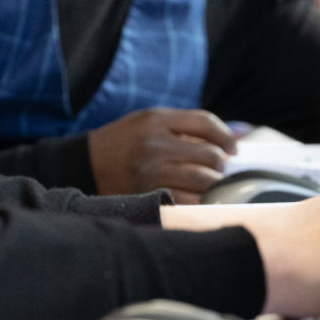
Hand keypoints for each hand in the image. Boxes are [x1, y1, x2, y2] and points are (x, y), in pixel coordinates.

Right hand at [88, 107, 237, 202]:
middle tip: (216, 169)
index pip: (205, 122)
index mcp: (156, 119)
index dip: (226, 136)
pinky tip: (196, 196)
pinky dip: (199, 200)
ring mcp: (152, 171)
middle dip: (219, 164)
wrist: (86, 163)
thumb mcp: (148, 121)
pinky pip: (189, 200)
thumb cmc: (124, 141)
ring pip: (204, 180)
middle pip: (209, 155)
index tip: (233, 148)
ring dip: (213, 183)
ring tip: (208, 183)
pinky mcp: (149, 193)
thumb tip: (230, 140)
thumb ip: (184, 127)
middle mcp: (155, 143)